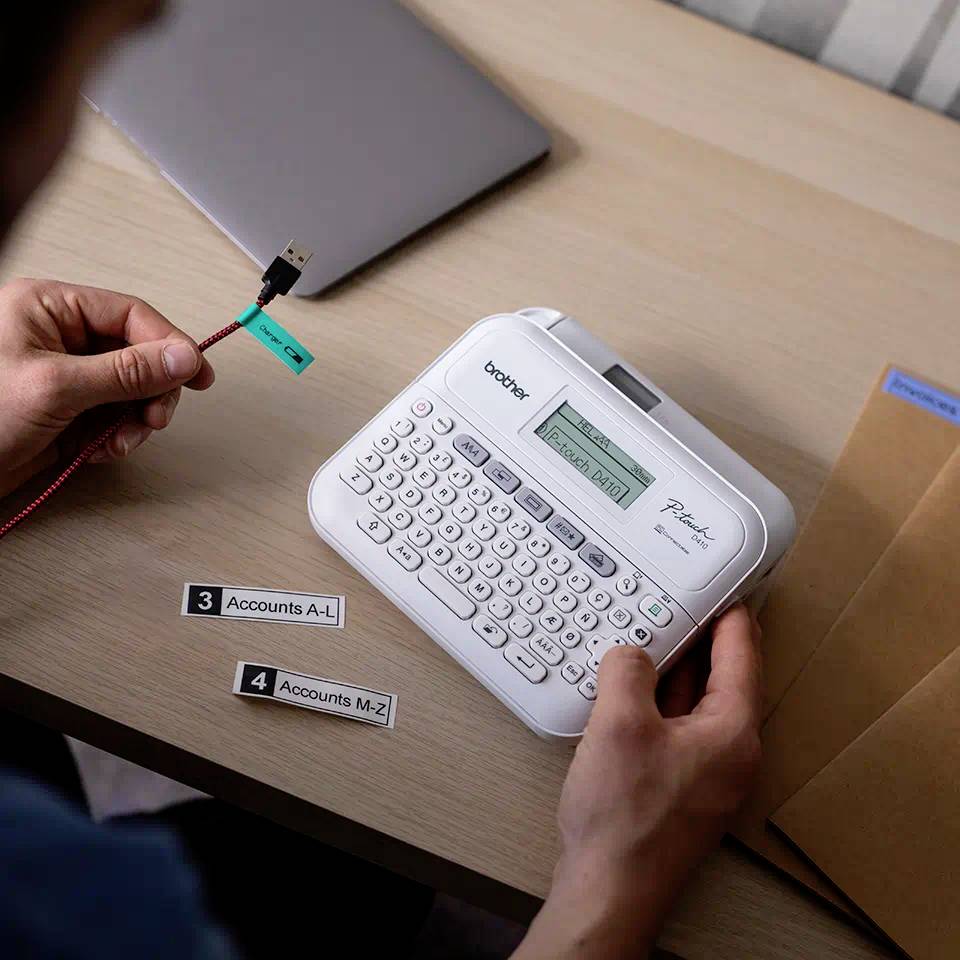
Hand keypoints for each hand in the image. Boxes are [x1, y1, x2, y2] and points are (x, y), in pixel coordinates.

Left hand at [0, 278, 213, 497]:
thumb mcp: (56, 386)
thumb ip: (126, 371)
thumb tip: (183, 356)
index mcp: (49, 308)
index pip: (130, 315)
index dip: (169, 344)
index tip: (197, 373)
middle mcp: (60, 338)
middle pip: (138, 354)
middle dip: (152, 390)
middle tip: (156, 417)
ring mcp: (65, 377)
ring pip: (131, 391)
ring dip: (136, 420)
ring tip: (121, 440)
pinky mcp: (67, 411)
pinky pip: (114, 418)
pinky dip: (118, 437)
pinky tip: (102, 450)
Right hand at [513, 604, 761, 959]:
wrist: (608, 890)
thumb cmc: (624, 819)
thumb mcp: (620, 723)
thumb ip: (628, 671)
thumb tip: (631, 653)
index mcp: (732, 732)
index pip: (743, 655)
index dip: (732, 615)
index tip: (727, 587)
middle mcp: (729, 753)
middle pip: (723, 678)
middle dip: (700, 640)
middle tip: (682, 603)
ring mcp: (706, 774)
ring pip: (696, 704)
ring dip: (674, 672)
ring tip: (650, 639)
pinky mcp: (680, 788)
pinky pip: (676, 728)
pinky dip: (659, 702)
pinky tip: (630, 693)